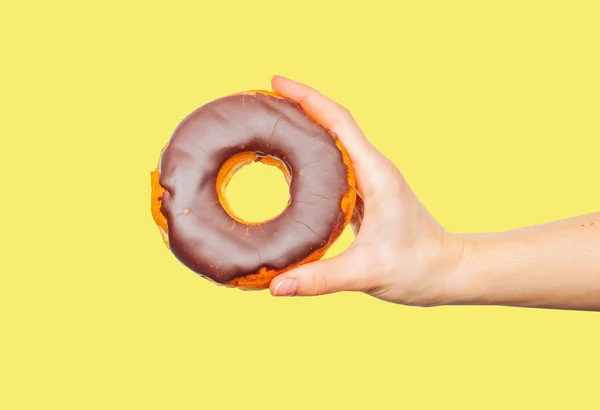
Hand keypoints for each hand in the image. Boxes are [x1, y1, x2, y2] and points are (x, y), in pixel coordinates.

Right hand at [269, 76, 468, 305]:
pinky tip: (294, 162)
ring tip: (273, 122)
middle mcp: (373, 170)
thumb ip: (320, 279)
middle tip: (264, 100)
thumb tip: (275, 286)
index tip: (277, 83)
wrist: (449, 271)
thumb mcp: (367, 273)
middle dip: (300, 105)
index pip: (338, 122)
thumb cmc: (419, 267)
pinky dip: (313, 155)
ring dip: (307, 127)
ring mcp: (371, 181)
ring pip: (335, 143)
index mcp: (375, 175)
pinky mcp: (367, 195)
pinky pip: (336, 165)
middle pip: (334, 123)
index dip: (307, 98)